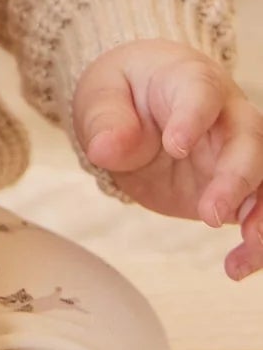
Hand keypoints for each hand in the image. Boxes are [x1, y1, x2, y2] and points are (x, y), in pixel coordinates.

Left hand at [72, 40, 262, 279]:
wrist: (142, 104)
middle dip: (236, 178)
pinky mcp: (239, 189)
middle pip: (249, 140)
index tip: (175, 146)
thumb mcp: (102, 97)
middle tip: (209, 213)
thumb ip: (106, 121)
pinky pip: (259, 213)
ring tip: (245, 249)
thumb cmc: (126, 93)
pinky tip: (235, 267)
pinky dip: (256, 243)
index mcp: (191, 82)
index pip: (201, 93)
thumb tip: (105, 149)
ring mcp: (239, 153)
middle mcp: (228, 116)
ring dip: (262, 216)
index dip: (193, 118)